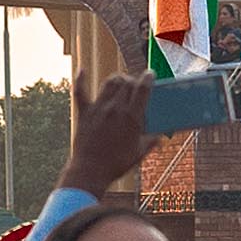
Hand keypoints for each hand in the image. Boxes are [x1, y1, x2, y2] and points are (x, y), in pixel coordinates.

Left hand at [58, 67, 155, 195]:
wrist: (90, 171)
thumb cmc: (116, 164)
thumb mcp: (139, 153)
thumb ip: (151, 142)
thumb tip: (160, 138)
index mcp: (132, 117)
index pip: (142, 89)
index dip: (148, 78)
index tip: (150, 74)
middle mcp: (115, 109)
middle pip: (127, 82)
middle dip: (133, 80)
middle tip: (136, 84)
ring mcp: (99, 109)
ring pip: (110, 83)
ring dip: (117, 79)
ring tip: (121, 82)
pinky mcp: (84, 113)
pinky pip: (81, 91)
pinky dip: (81, 79)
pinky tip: (82, 69)